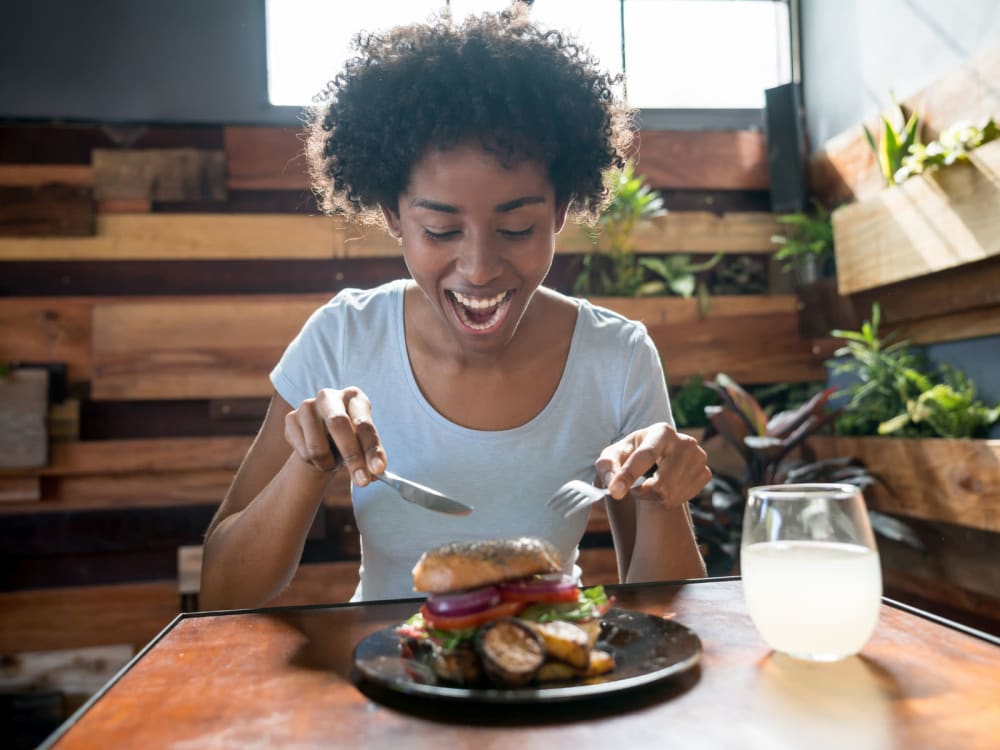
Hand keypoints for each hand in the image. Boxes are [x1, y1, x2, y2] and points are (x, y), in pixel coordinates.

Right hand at [284, 387, 386, 485]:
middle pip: (338, 424)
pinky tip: (316, 455)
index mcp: (354, 397)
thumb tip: (375, 473)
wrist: (322, 440)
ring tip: (332, 461)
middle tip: (362, 481)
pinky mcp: (291, 419)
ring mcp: (307, 406)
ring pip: (317, 447)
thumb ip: (370, 457)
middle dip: (352, 457)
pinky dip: (314, 463)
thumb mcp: (363, 446)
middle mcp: (329, 396)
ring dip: (328, 464)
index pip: (364, 424)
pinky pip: (303, 453)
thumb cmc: (349, 440)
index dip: (372, 449)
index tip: (378, 470)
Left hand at [596, 422, 710, 507]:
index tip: (615, 492)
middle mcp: (685, 442)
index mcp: (661, 431)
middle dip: (642, 491)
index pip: (646, 456)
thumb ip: (607, 468)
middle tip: (634, 489)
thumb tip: (614, 488)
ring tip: (647, 486)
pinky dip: (668, 500)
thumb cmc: (630, 455)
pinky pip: (681, 499)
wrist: (654, 457)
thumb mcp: (612, 456)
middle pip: (661, 482)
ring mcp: (699, 457)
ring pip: (670, 494)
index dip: (628, 475)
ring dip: (653, 498)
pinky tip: (663, 488)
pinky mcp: (705, 473)